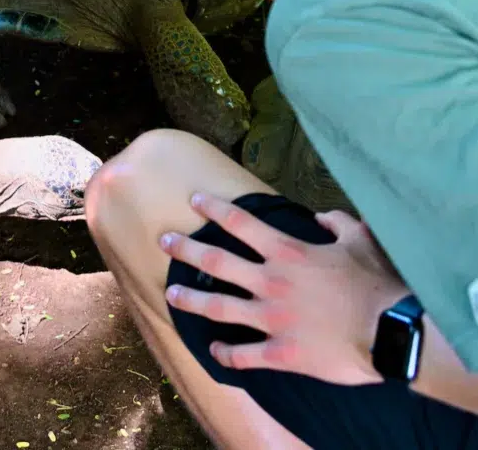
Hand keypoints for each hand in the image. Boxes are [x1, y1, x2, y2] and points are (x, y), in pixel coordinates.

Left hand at [161, 192, 409, 385]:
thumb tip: (320, 217)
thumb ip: (336, 222)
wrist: (391, 333)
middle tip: (163, 241)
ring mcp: (273, 319)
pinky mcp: (282, 353)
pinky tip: (213, 350)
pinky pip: (245, 354)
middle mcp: (271, 282)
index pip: (240, 223)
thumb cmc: (376, 284)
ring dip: (191, 302)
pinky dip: (226, 353)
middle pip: (216, 262)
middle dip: (185, 250)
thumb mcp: (359, 238)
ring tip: (170, 295)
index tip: (194, 200)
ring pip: (219, 308)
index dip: (215, 209)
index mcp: (287, 252)